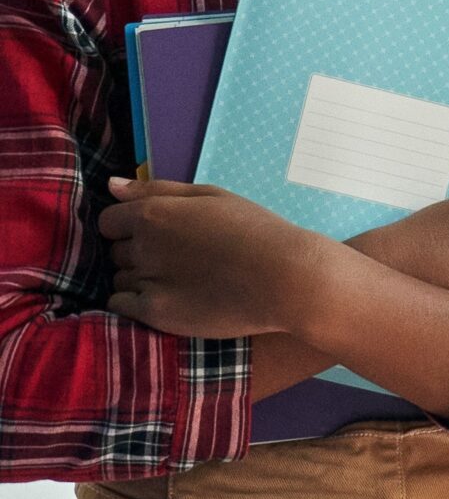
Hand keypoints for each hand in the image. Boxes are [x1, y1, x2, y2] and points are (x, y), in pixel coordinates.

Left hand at [98, 177, 320, 338]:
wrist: (287, 278)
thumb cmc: (256, 231)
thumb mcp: (212, 196)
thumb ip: (157, 189)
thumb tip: (112, 185)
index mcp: (153, 214)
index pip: (110, 221)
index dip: (131, 227)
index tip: (161, 236)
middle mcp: (143, 246)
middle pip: (117, 251)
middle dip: (140, 254)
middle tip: (180, 260)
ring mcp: (147, 281)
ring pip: (120, 279)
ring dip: (139, 280)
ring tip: (181, 282)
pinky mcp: (155, 313)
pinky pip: (120, 306)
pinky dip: (135, 303)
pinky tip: (167, 299)